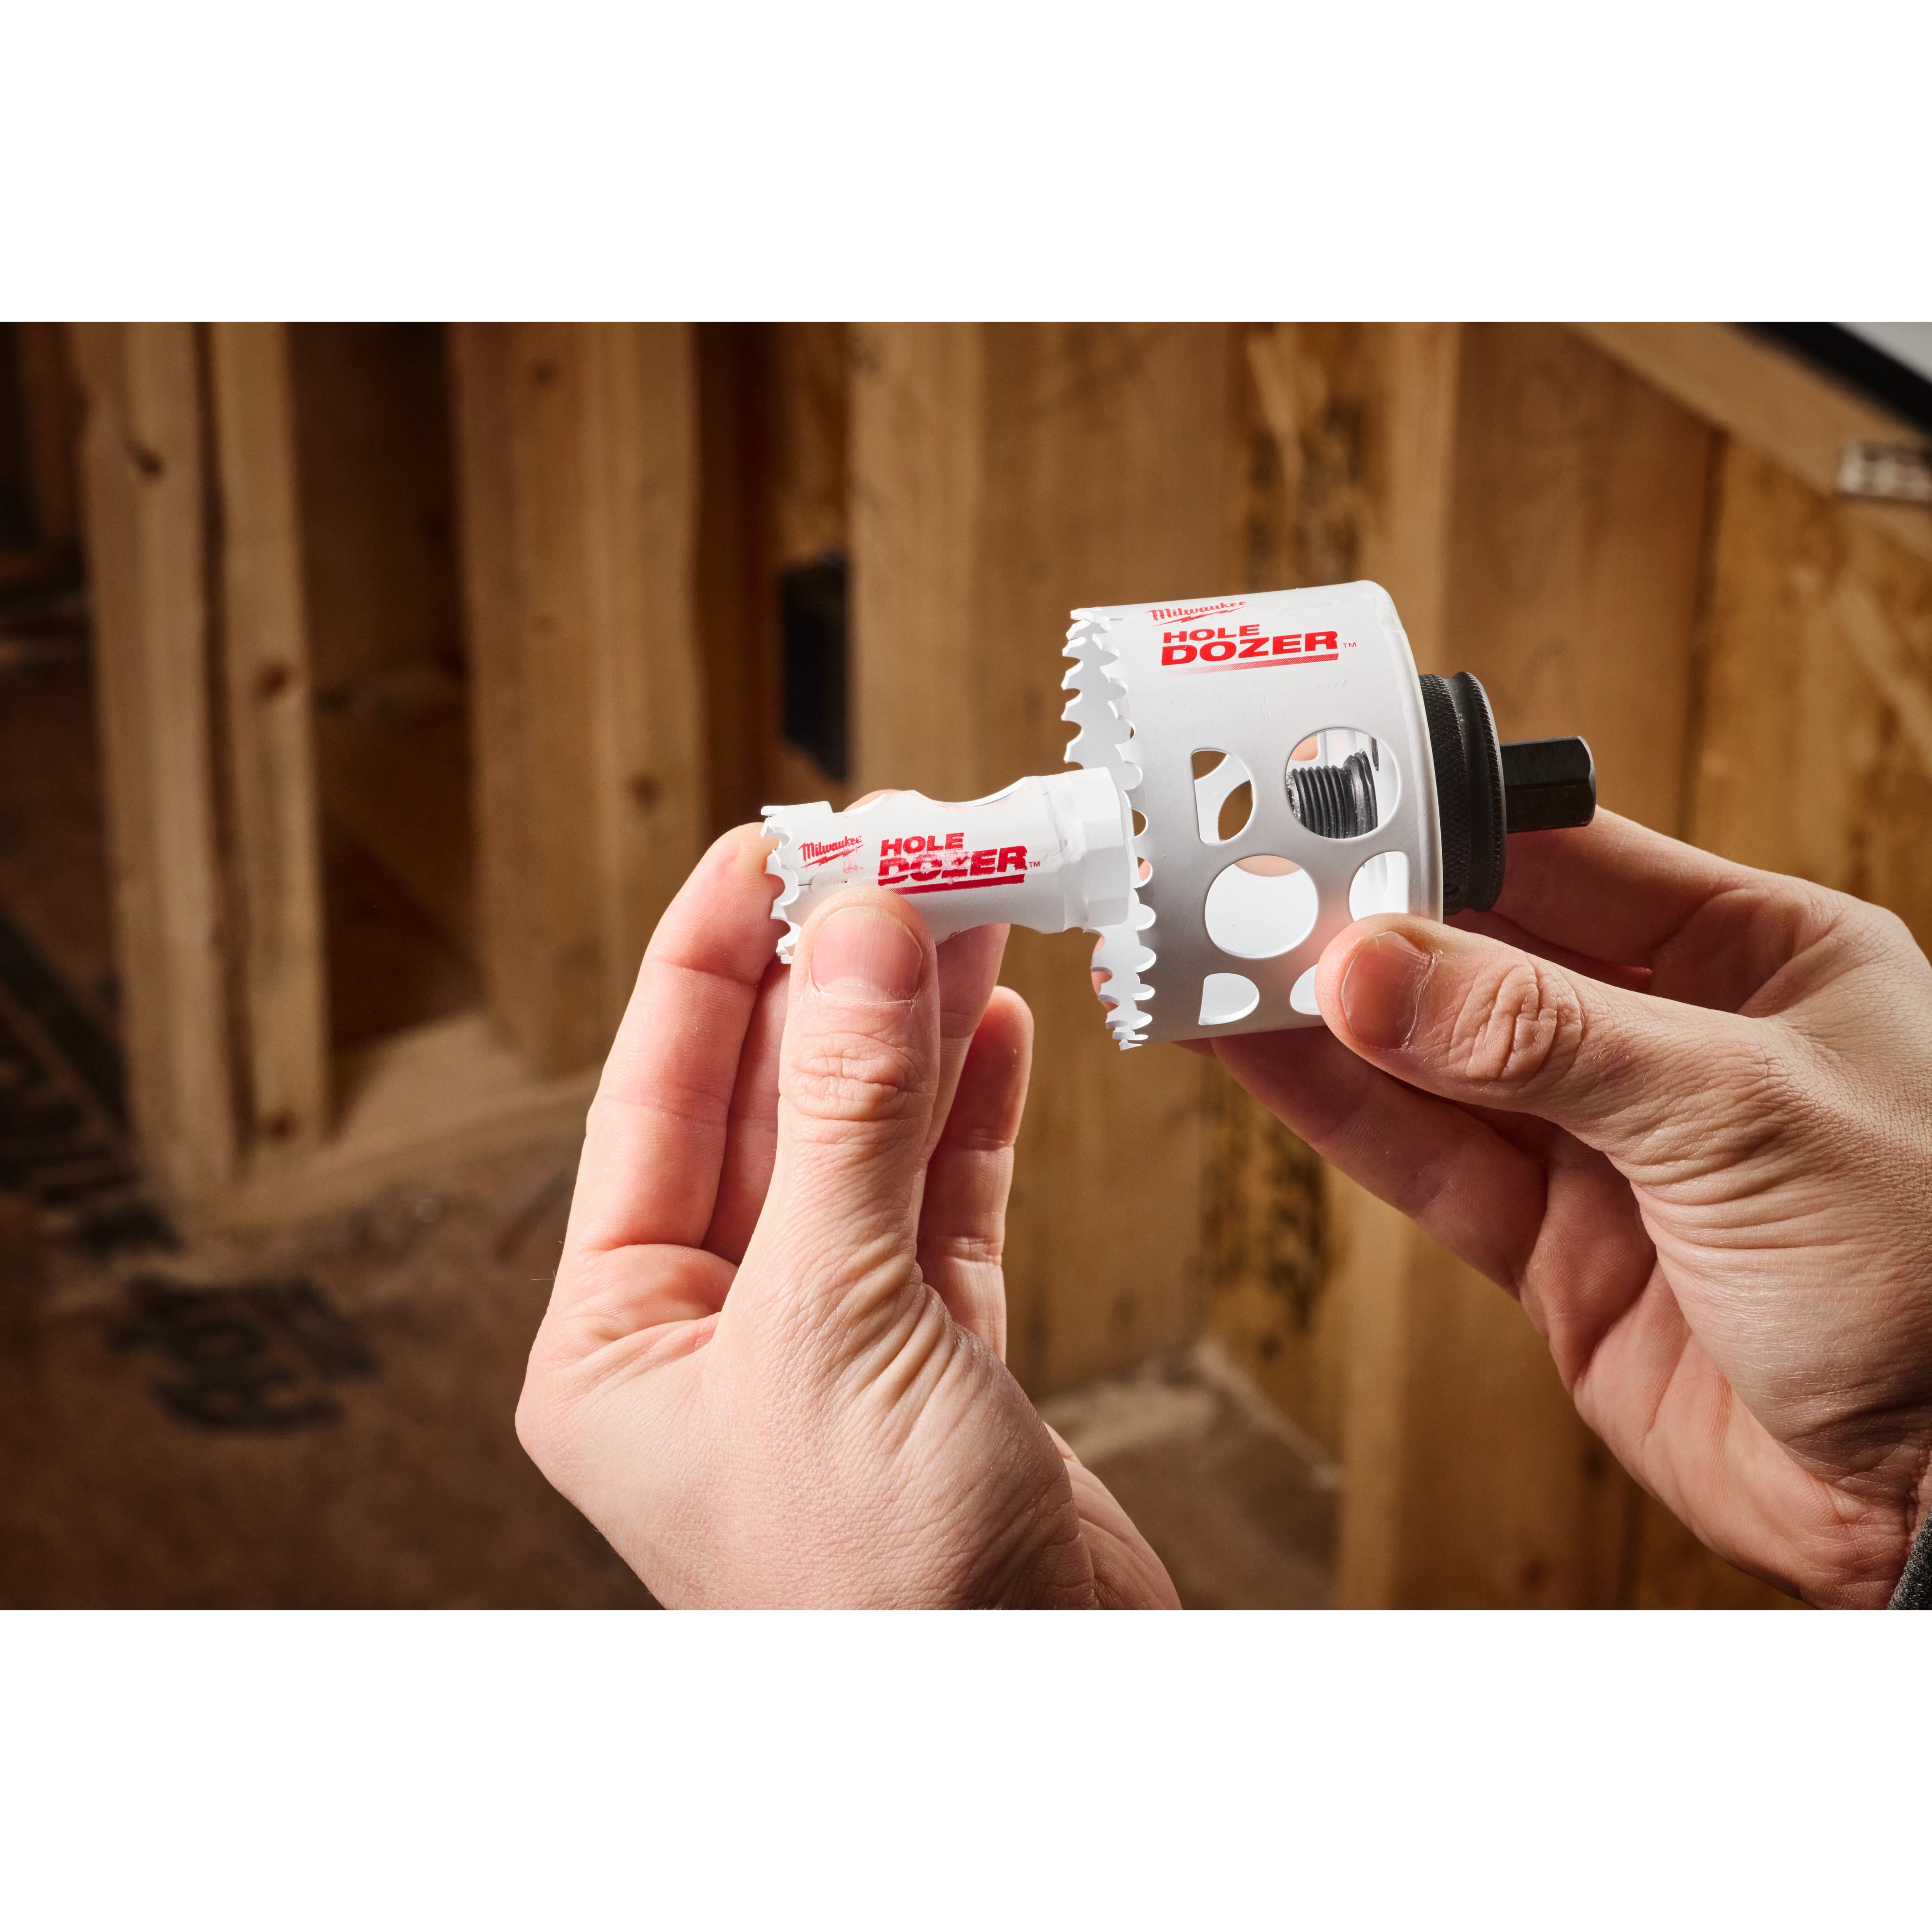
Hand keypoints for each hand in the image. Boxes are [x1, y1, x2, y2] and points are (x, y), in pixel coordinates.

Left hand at [516, 826, 1177, 1609]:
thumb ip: (849, 1123)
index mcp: (617, 1339)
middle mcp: (713, 1331)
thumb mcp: (836, 1326)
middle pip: (775, 1102)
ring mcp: (831, 1340)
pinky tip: (993, 1021)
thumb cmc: (880, 1589)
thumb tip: (859, 934)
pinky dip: (972, 1111)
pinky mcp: (939, 1359)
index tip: (770, 840)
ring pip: (869, 1139)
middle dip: (837, 977)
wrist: (1037, 1718)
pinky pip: (943, 1202)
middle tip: (904, 851)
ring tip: (972, 903)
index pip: (654, 1097)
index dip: (713, 956)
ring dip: (917, 1021)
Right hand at [1210, 811, 1931, 1609]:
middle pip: (1479, 957)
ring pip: (1431, 1060)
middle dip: (1361, 923)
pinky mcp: (1554, 1248)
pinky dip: (1339, 1109)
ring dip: (1321, 1014)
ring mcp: (1606, 1148)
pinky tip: (1257, 1050)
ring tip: (1209, 958)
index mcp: (1758, 957)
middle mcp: (1673, 1040)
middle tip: (1236, 885)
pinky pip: (1426, 1159)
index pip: (1562, 859)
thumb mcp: (1741, 1115)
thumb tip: (1372, 971)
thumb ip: (1543, 1039)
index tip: (1325, 810)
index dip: (1439, 830)